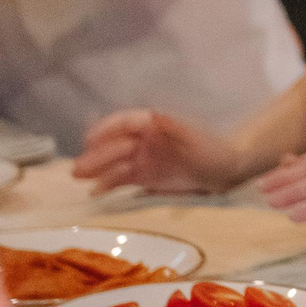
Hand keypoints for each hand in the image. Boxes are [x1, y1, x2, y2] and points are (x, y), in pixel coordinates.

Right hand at [75, 110, 243, 193]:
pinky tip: (96, 192)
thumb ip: (173, 127)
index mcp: (154, 124)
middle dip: (96, 155)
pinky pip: (123, 179)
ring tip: (78, 178)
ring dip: (97, 170)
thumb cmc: (214, 149)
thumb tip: (154, 114)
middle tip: (76, 169)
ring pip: (115, 163)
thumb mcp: (195, 137)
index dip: (105, 130)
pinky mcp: (147, 176)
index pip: (124, 123)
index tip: (89, 139)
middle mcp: (145, 139)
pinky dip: (109, 184)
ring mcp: (144, 158)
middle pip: (115, 145)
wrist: (229, 169)